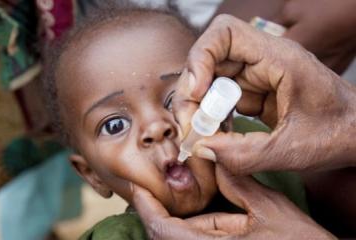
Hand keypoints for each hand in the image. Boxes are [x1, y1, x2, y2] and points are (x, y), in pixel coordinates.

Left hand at [132, 165, 334, 238]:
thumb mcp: (268, 208)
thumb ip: (237, 183)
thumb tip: (213, 156)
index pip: (164, 230)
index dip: (147, 208)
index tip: (138, 187)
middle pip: (164, 234)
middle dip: (154, 210)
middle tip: (150, 185)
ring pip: (176, 237)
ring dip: (166, 216)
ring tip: (164, 192)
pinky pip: (190, 238)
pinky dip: (183, 222)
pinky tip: (189, 208)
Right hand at [174, 14, 355, 174]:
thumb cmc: (340, 134)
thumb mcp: (292, 150)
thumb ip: (244, 155)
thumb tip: (202, 148)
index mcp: (279, 58)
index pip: (225, 34)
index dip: (201, 57)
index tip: (197, 91)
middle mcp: (265, 61)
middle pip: (211, 61)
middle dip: (194, 93)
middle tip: (191, 126)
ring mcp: (259, 77)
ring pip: (214, 82)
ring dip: (203, 108)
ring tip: (203, 135)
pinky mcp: (256, 94)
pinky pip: (225, 100)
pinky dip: (215, 117)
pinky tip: (218, 136)